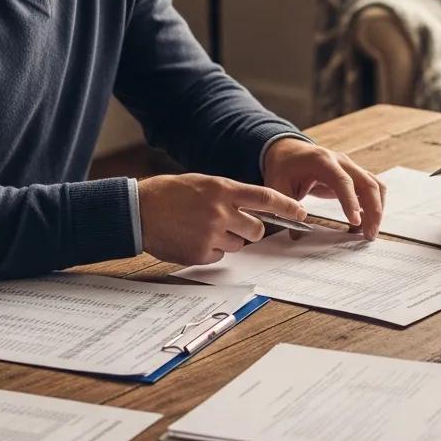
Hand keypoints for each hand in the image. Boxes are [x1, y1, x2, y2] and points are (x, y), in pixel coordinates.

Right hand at [138, 173, 307, 265]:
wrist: (138, 210)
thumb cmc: (170, 194)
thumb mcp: (204, 183)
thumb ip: (229, 195)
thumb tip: (254, 209)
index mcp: (223, 189)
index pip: (266, 198)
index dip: (288, 206)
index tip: (302, 213)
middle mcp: (220, 212)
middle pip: (257, 229)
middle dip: (252, 229)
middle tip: (235, 224)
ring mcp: (211, 234)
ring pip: (239, 245)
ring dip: (229, 240)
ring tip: (204, 228)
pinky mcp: (200, 254)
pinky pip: (220, 257)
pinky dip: (212, 251)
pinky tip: (193, 238)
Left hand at [262, 137, 385, 239]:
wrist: (288, 151)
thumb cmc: (283, 168)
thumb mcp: (276, 186)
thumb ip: (286, 208)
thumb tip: (297, 235)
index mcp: (321, 161)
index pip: (343, 181)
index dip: (351, 201)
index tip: (355, 222)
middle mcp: (341, 161)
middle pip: (367, 183)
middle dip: (373, 210)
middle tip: (369, 235)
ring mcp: (350, 166)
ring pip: (375, 185)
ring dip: (377, 209)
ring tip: (369, 233)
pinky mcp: (353, 174)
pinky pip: (371, 188)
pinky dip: (373, 205)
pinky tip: (365, 223)